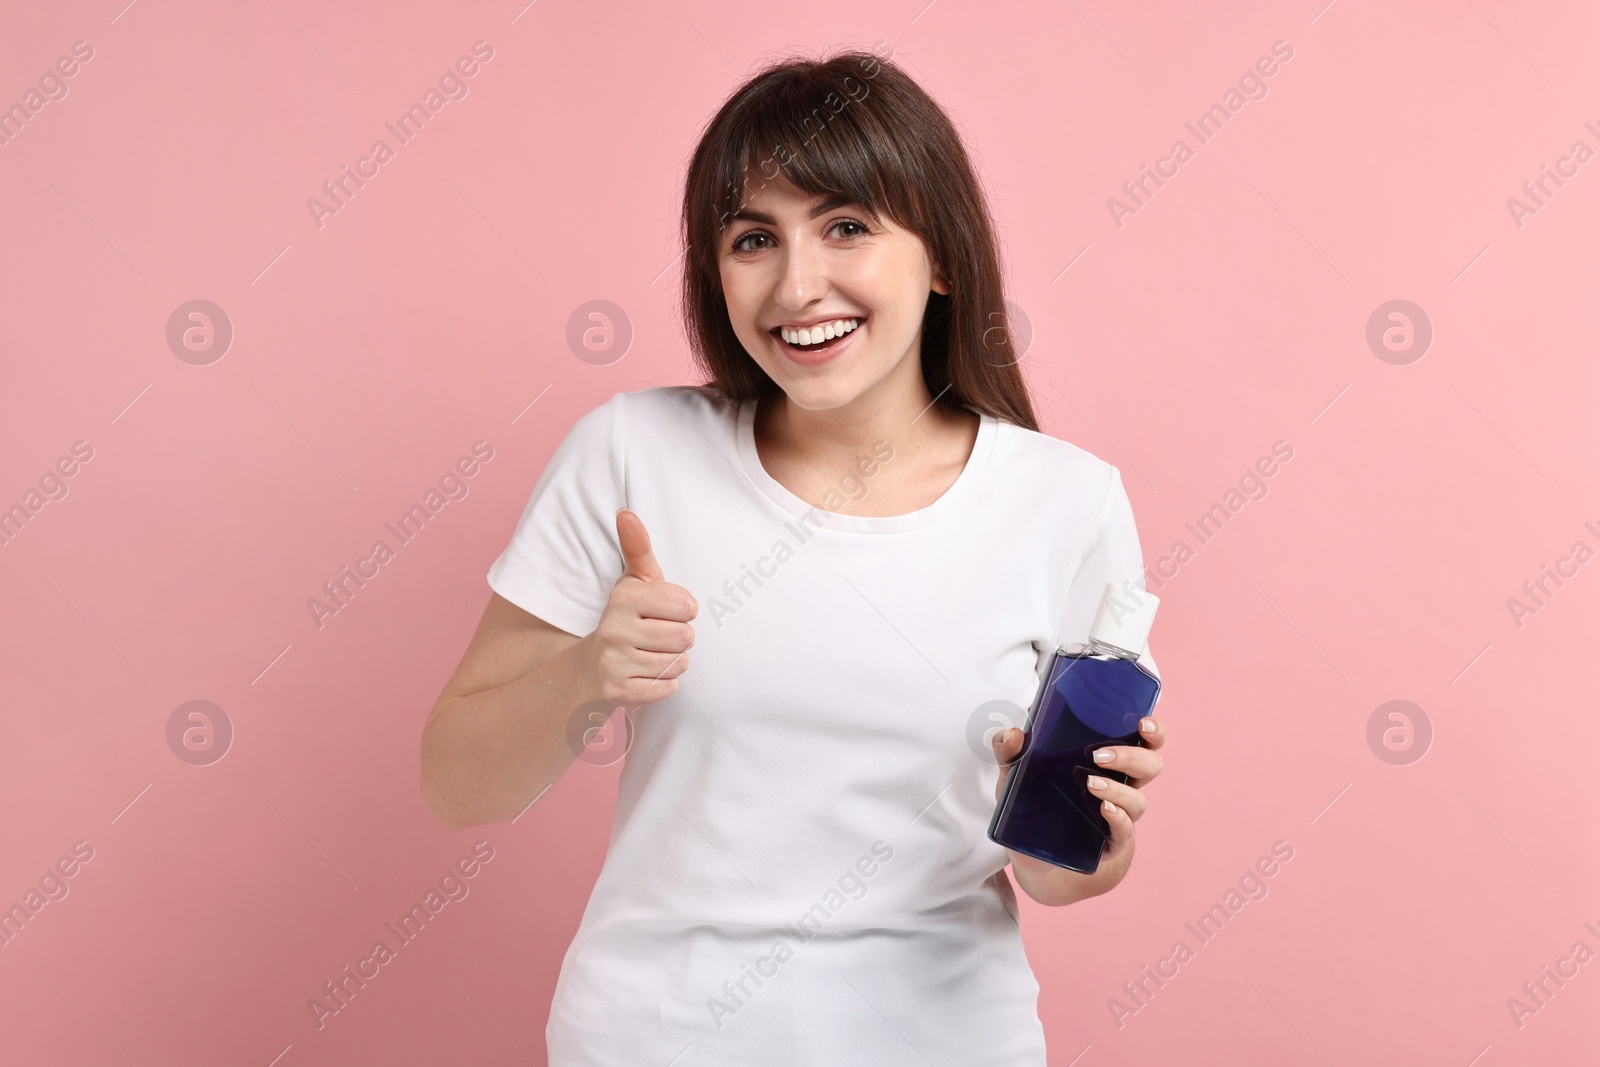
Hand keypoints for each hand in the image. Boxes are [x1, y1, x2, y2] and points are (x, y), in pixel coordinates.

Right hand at [582, 509, 697, 708]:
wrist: (591, 668)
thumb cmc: (627, 618)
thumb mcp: (634, 582)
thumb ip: (637, 547)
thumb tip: (625, 512)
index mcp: (624, 597)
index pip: (687, 606)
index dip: (684, 611)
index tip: (667, 613)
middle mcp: (614, 628)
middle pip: (685, 637)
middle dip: (680, 639)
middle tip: (659, 637)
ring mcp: (614, 662)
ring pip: (678, 663)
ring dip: (673, 662)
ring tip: (652, 655)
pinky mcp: (618, 692)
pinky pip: (668, 688)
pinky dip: (664, 685)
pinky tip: (646, 675)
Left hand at [992, 715, 1166, 894]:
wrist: (1031, 851)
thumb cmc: (1032, 802)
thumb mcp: (1016, 773)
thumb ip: (1010, 751)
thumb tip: (1011, 734)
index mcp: (1109, 760)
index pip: (1146, 741)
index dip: (1153, 731)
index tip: (1143, 722)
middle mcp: (1121, 784)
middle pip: (1150, 766)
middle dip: (1131, 756)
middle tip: (1099, 755)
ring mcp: (1118, 813)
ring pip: (1138, 799)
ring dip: (1118, 789)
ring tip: (1091, 784)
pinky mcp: (1110, 841)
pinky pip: (1124, 830)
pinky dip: (1118, 818)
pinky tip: (1104, 810)